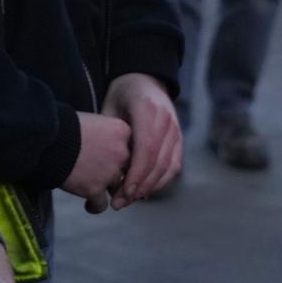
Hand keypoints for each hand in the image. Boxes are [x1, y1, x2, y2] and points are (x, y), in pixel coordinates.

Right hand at [61, 111, 130, 200]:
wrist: (47, 138)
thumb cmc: (65, 126)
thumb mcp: (93, 122)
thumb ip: (107, 134)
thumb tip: (109, 148)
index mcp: (123, 132)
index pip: (134, 149)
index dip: (124, 157)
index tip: (115, 161)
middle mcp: (121, 152)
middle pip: (128, 170)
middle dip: (117, 175)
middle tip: (106, 178)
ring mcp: (109, 172)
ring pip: (117, 189)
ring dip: (106, 190)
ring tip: (94, 191)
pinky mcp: (95, 189)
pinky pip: (101, 205)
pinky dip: (94, 206)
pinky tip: (88, 204)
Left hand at [102, 74, 181, 207]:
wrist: (146, 80)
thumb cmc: (122, 95)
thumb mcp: (109, 107)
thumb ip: (109, 134)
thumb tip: (102, 170)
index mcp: (148, 109)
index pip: (146, 148)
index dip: (136, 173)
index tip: (123, 192)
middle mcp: (167, 120)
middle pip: (158, 161)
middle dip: (139, 186)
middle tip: (119, 203)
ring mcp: (176, 129)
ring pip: (168, 167)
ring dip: (149, 188)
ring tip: (128, 200)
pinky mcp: (179, 139)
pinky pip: (174, 166)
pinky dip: (161, 182)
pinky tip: (143, 192)